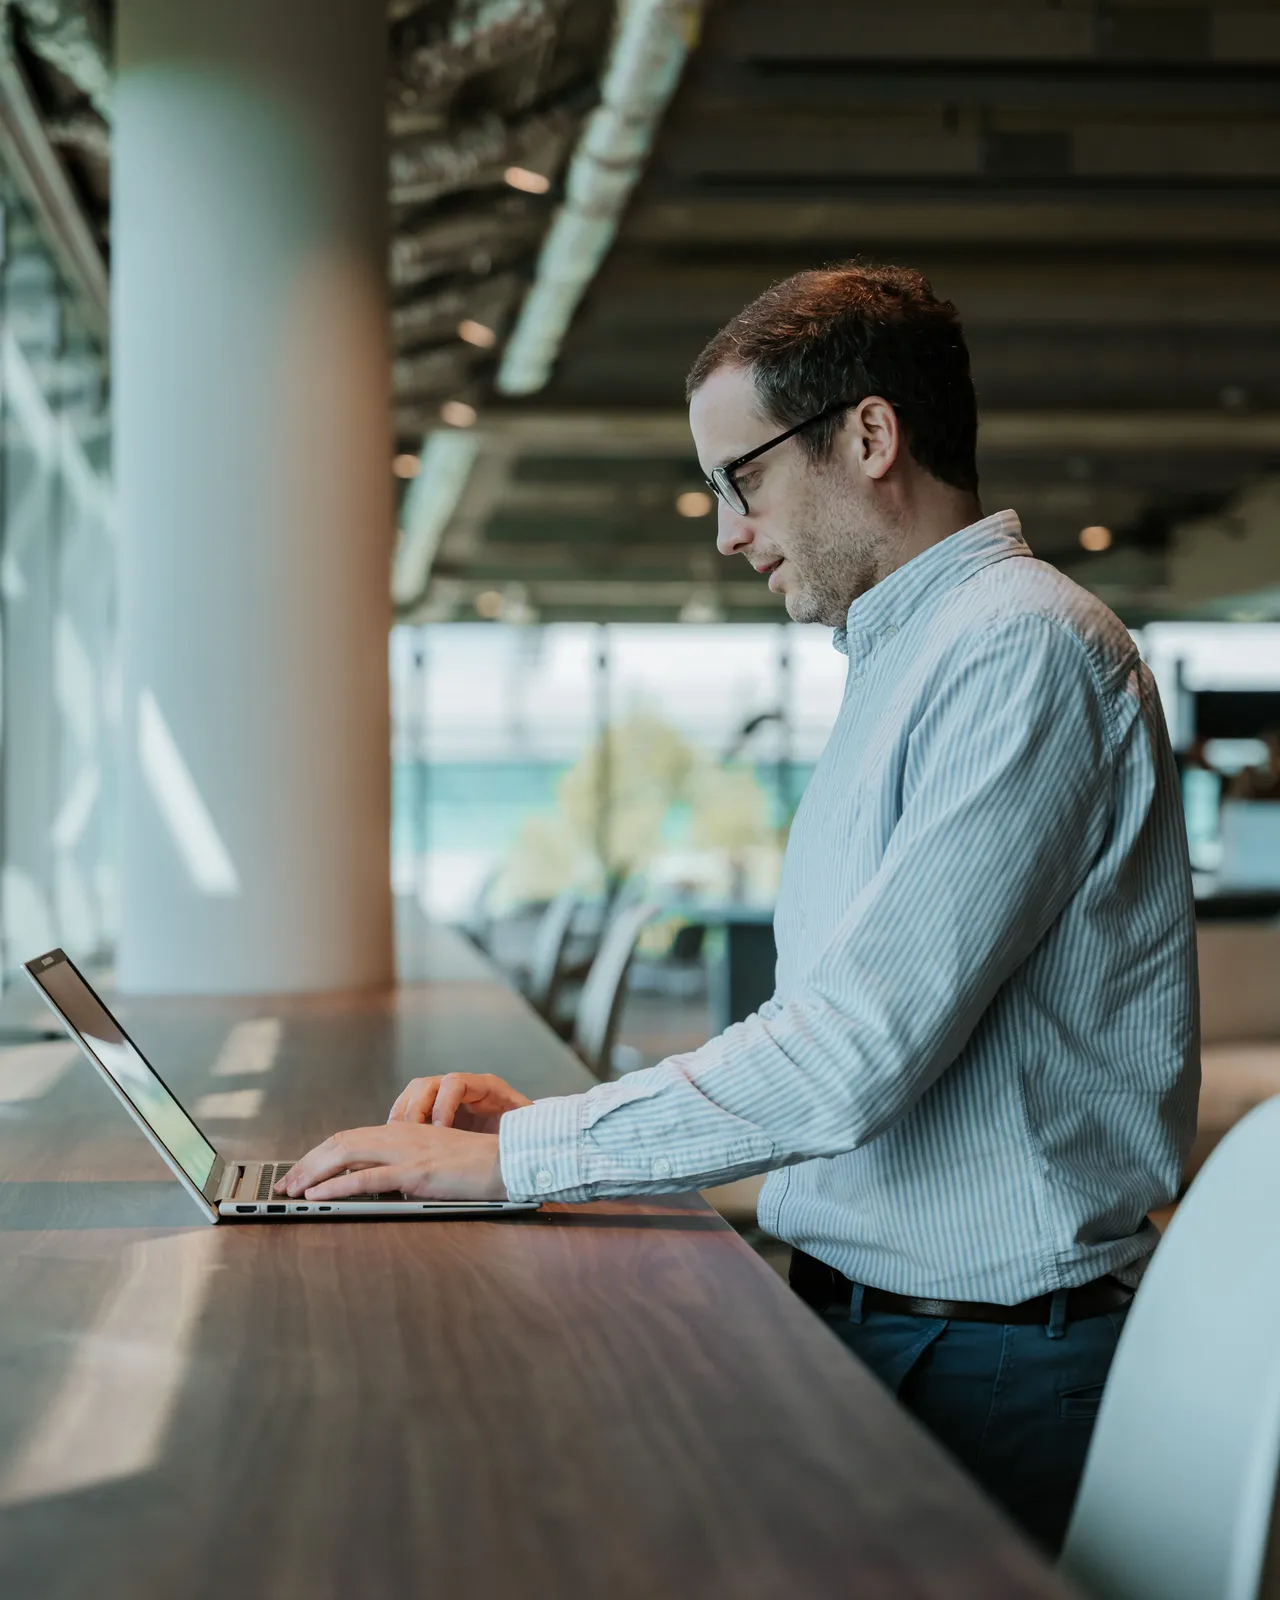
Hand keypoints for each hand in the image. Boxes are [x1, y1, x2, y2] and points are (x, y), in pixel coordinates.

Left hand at [276, 1122, 506, 1201]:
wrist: (506, 1161)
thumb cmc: (474, 1164)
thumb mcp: (432, 1159)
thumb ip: (403, 1164)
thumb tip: (374, 1181)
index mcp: (402, 1131)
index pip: (349, 1138)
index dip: (319, 1154)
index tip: (299, 1173)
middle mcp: (400, 1135)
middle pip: (340, 1142)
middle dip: (306, 1164)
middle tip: (284, 1185)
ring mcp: (407, 1152)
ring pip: (346, 1155)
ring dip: (312, 1173)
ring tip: (291, 1191)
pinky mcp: (416, 1171)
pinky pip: (367, 1177)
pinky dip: (337, 1186)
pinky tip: (318, 1195)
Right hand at [387, 1071, 530, 1133]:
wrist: (518, 1139)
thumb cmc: (522, 1131)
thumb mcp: (525, 1125)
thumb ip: (521, 1123)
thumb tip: (520, 1127)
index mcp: (486, 1087)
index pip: (455, 1082)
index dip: (443, 1104)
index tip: (440, 1129)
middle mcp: (463, 1087)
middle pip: (429, 1084)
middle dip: (417, 1108)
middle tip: (412, 1134)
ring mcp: (447, 1097)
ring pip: (415, 1092)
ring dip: (404, 1112)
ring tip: (401, 1136)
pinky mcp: (436, 1111)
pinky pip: (411, 1107)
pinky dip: (402, 1121)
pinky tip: (401, 1139)